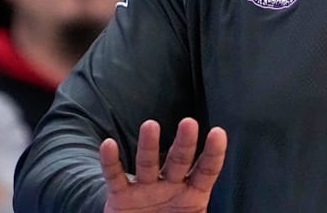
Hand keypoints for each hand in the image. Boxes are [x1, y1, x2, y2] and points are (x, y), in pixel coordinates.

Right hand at [100, 118, 226, 212]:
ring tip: (150, 125)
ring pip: (147, 163)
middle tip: (189, 122)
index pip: (205, 171)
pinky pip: (115, 177)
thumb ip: (199, 212)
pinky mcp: (121, 196)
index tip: (218, 132)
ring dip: (148, 145)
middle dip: (184, 143)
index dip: (213, 153)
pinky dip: (110, 161)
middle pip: (178, 160)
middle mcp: (169, 186)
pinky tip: (108, 144)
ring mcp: (144, 189)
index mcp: (191, 195)